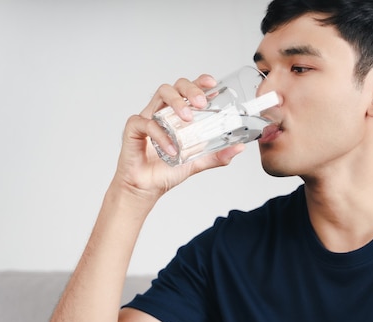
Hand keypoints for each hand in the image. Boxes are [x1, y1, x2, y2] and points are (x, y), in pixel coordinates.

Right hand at [113, 74, 244, 202]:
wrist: (147, 188)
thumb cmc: (167, 170)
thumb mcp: (198, 162)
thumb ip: (218, 155)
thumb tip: (239, 147)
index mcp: (176, 114)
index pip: (187, 90)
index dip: (199, 82)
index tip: (212, 83)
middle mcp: (162, 111)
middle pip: (175, 86)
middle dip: (190, 89)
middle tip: (202, 103)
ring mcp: (147, 117)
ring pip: (160, 95)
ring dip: (177, 102)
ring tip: (188, 119)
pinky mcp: (133, 129)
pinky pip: (146, 123)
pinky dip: (161, 135)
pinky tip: (172, 149)